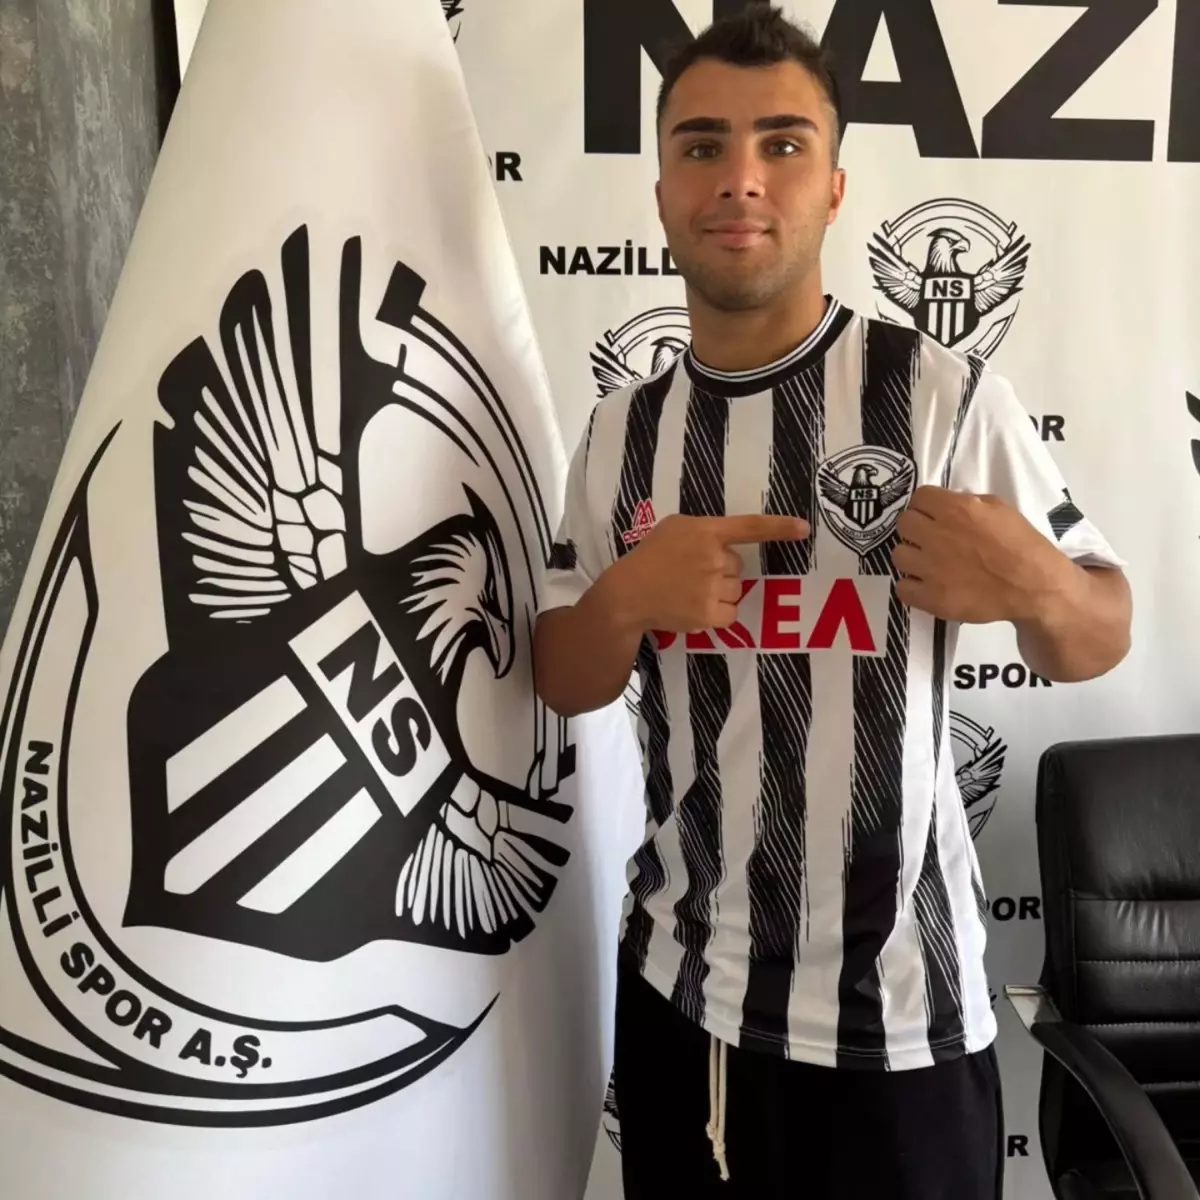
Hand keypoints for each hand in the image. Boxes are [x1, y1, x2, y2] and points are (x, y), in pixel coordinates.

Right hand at [606, 513, 809, 633]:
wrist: (628, 593)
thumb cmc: (650, 556)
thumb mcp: (674, 528)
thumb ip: (704, 530)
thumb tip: (727, 542)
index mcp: (706, 531)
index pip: (750, 527)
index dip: (780, 528)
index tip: (805, 529)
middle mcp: (713, 557)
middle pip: (738, 566)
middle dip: (720, 570)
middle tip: (691, 573)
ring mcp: (711, 587)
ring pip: (736, 590)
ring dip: (719, 592)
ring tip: (689, 591)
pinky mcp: (709, 613)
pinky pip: (732, 612)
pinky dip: (718, 612)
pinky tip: (695, 607)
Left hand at [892, 486, 1069, 623]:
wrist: (1035, 586)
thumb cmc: (1022, 544)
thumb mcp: (999, 508)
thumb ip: (967, 503)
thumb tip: (946, 505)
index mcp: (955, 509)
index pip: (919, 497)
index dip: (927, 506)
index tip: (934, 514)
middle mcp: (937, 535)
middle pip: (904, 524)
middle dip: (916, 529)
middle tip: (931, 539)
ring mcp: (931, 568)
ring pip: (898, 555)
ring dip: (912, 557)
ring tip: (929, 564)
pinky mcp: (931, 597)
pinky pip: (902, 588)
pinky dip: (912, 587)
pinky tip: (928, 585)